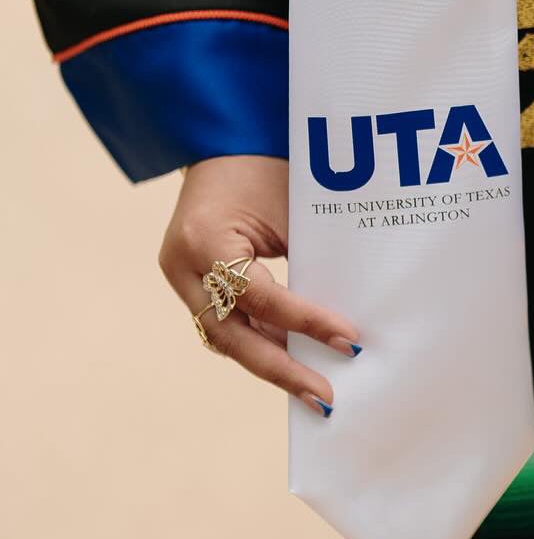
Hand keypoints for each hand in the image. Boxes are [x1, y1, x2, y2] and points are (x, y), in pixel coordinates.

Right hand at [159, 155, 361, 412]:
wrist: (224, 140)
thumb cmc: (265, 165)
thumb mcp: (290, 209)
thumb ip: (307, 262)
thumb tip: (343, 322)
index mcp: (205, 240)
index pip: (261, 297)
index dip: (307, 322)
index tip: (349, 341)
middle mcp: (182, 266)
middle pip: (232, 336)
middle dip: (282, 370)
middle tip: (324, 398)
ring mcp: (179, 277)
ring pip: (226, 339)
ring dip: (272, 362)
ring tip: (315, 388)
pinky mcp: (189, 283)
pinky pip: (227, 324)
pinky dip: (261, 341)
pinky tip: (295, 359)